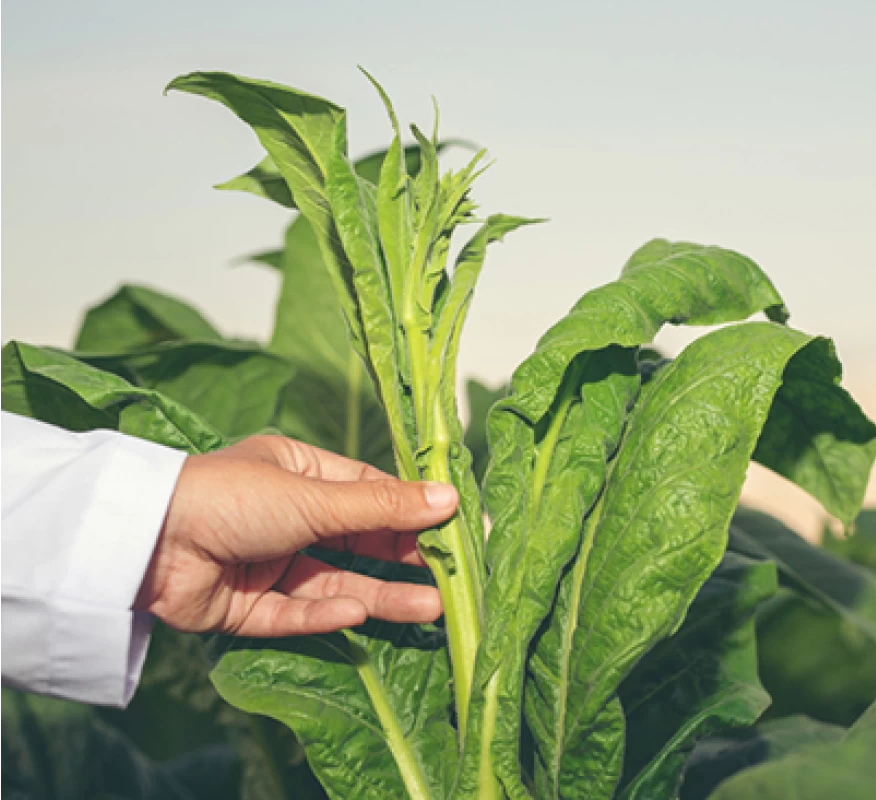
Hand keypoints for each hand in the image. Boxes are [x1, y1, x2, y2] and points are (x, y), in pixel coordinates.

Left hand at [134, 435, 455, 636]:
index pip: (371, 493)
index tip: (461, 525)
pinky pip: (295, 613)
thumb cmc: (229, 495)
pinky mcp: (246, 607)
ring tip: (432, 608)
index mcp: (299, 474)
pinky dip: (325, 617)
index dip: (416, 509)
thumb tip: (450, 496)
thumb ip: (382, 506)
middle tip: (456, 577)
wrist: (142, 541)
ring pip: (336, 583)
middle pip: (359, 543)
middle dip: (405, 560)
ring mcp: (267, 564)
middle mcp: (287, 517)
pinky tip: (357, 617)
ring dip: (380, 596)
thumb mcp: (314, 496)